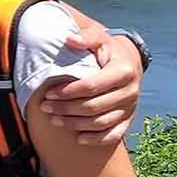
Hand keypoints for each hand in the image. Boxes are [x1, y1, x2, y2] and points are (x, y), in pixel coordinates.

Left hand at [42, 27, 141, 145]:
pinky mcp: (128, 118)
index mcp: (123, 71)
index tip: (48, 93)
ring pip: (101, 123)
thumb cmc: (108, 49)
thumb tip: (69, 39)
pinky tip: (78, 139)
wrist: (130, 60)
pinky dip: (96, 139)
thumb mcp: (99, 37)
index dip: (68, 92)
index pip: (91, 86)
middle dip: (66, 109)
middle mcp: (130, 91)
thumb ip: (86, 37)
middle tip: (45, 108)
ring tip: (54, 120)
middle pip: (93, 107)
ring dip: (75, 124)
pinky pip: (114, 135)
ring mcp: (130, 107)